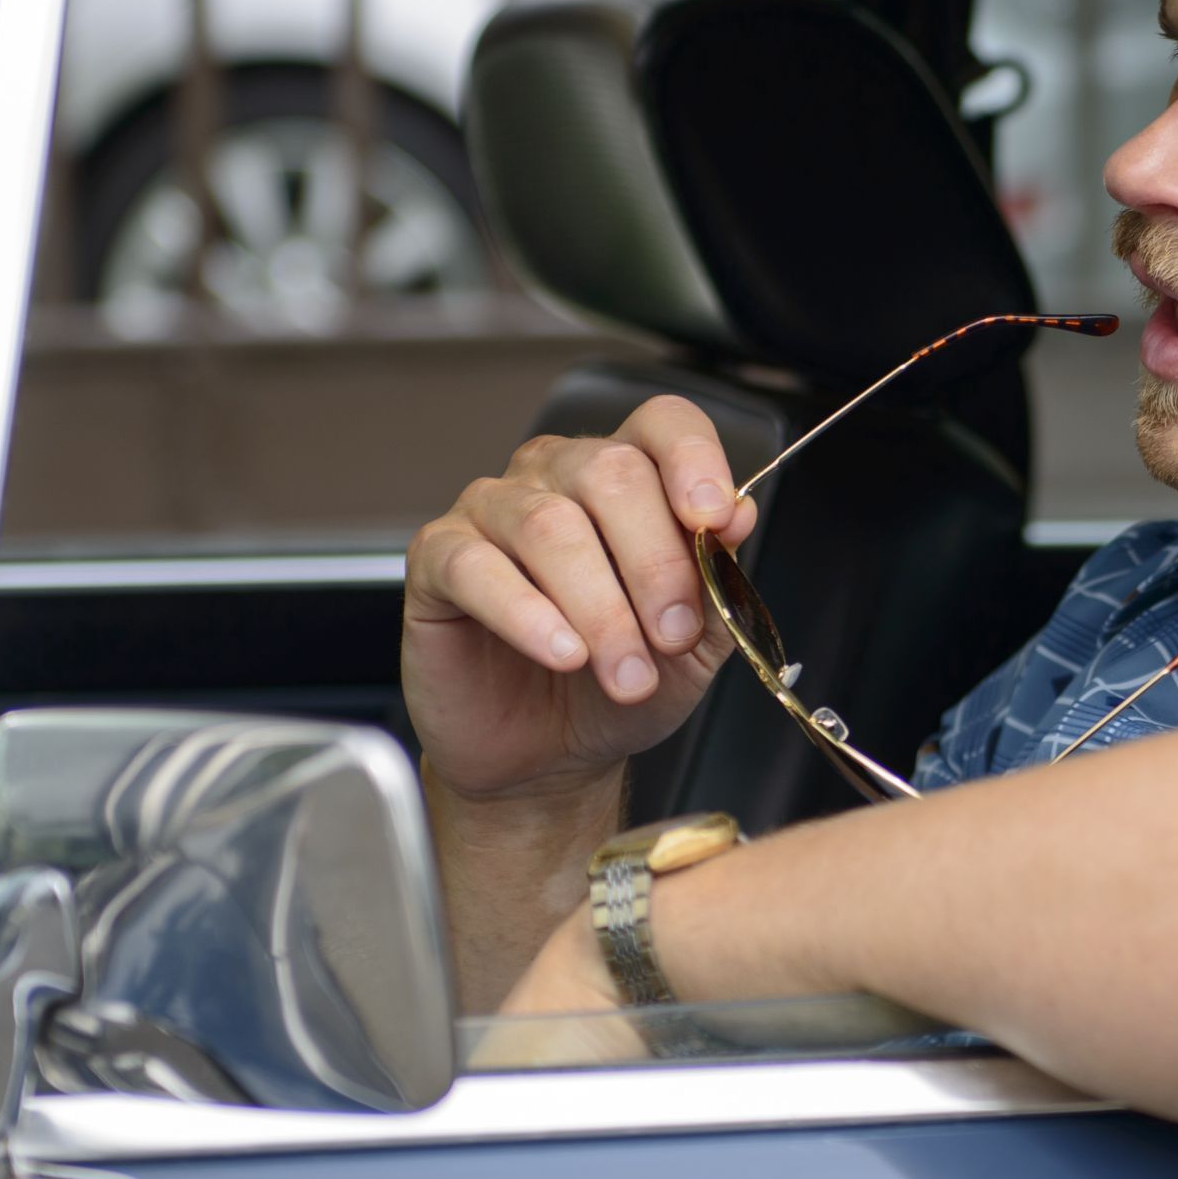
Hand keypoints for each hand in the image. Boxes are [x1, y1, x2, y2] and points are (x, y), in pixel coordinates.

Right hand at [403, 395, 758, 806]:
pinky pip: (476, 565)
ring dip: (600, 609)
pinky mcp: (438, 557)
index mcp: (628, 474)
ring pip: (549, 525)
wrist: (550, 754)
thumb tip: (739, 514)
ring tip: (626, 676)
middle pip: (611, 474)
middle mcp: (558, 473)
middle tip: (672, 638)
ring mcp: (491, 507)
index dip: (693, 460)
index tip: (715, 521)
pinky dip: (526, 614)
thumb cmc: (622, 679)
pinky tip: (562, 654)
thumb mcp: (696, 641)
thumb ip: (719, 576)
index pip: (663, 424)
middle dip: (655, 565)